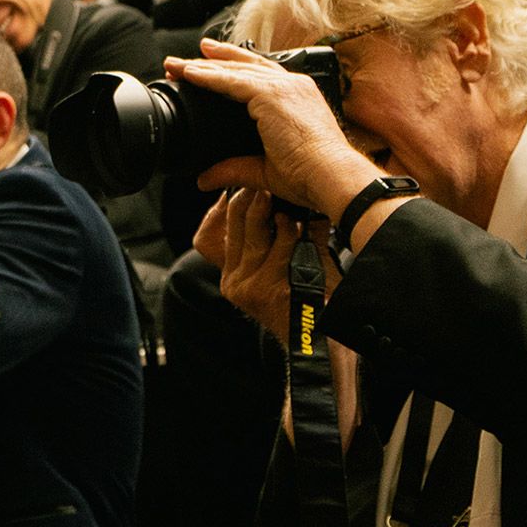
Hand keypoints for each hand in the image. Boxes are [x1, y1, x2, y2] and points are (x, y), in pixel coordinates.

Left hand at [166, 41, 378, 221]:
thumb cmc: (311, 177)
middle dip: (214, 62)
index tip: (210, 70)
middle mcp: (293, 86)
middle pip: (246, 66)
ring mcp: (284, 87)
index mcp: (298, 99)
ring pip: (235, 70)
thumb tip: (204, 179)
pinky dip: (209, 77)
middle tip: (187, 60)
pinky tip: (189, 75)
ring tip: (178, 64)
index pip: (261, 78)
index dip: (232, 73)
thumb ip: (234, 169)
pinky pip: (232, 81)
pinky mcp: (272, 94)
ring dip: (204, 67)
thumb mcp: (265, 171)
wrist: (331, 177)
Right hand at [195, 184, 312, 334]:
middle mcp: (236, 282)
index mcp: (231, 277)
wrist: (321, 340)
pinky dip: (303, 231)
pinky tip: (314, 228)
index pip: (206, 237)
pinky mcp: (273, 287)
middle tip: (269, 185)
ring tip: (296, 212)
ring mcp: (252, 285)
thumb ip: (266, 242)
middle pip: (235, 222)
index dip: (220, 209)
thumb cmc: (307, 300)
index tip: (238, 190)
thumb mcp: (278, 270)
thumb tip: (262, 197)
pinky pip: (287, 243)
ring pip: (262, 229)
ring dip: (283, 215)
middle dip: (253, 197)